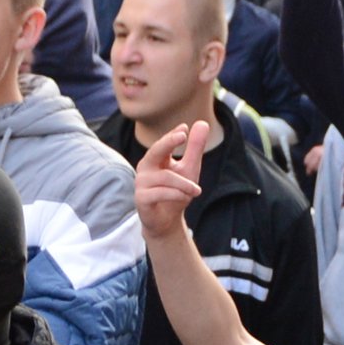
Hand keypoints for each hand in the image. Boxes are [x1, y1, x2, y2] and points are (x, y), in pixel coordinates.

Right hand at [134, 121, 207, 242]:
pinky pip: (160, 193)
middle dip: (168, 142)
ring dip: (184, 184)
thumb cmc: (176, 193)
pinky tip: (186, 197)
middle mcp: (146, 168)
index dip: (173, 136)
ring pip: (165, 177)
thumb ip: (194, 148)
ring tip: (197, 191)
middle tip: (183, 136)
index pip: (164, 143)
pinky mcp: (141, 199)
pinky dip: (176, 194)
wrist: (166, 222)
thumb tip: (202, 123)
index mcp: (156, 158)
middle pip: (155, 151)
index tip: (185, 128)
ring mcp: (141, 183)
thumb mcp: (189, 169)